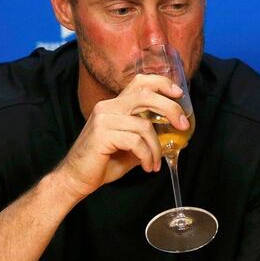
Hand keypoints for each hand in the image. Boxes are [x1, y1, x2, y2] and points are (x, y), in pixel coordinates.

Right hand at [56, 74, 187, 199]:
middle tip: (183, 125)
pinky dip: (147, 156)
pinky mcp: (102, 134)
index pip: (139, 82)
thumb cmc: (103, 162)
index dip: (161, 83)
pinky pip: (135, 142)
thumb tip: (175, 135)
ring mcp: (103, 119)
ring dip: (156, 147)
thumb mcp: (131, 146)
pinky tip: (147, 166)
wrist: (76, 178)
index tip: (179, 94)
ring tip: (155, 163)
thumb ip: (148, 136)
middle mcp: (108, 107)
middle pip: (146, 96)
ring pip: (144, 125)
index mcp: (115, 105)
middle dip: (170, 109)